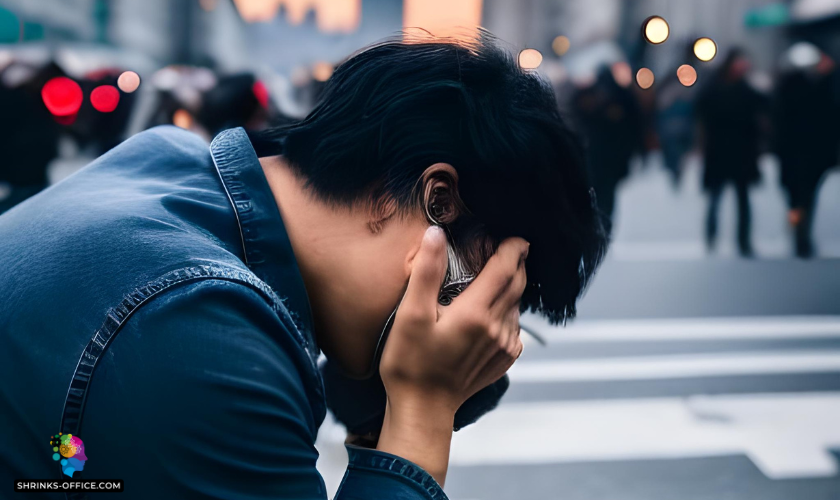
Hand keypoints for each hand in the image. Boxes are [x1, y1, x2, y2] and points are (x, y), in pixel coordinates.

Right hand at [379, 226, 527, 413]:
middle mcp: (496, 328)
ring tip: (500, 275)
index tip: (515, 236)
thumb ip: (426, 272)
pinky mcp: (503, 360)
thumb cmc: (410, 364)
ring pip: (517, 305)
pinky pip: (514, 327)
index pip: (505, 269)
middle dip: (517, 262)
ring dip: (512, 287)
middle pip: (517, 285)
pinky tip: (494, 311)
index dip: (513, 247)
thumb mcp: (411, 315)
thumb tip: (436, 234)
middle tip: (512, 247)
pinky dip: (509, 311)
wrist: (422, 410)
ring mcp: (503, 346)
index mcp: (475, 312)